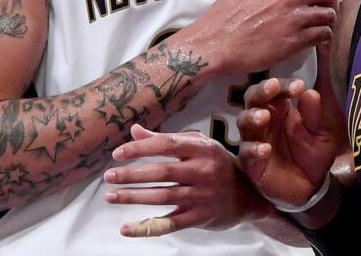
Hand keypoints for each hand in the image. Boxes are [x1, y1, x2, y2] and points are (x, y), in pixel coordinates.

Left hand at [104, 124, 267, 236]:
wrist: (250, 196)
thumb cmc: (219, 165)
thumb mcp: (200, 146)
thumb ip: (167, 139)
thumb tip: (134, 130)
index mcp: (203, 149)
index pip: (167, 145)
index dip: (141, 148)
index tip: (118, 153)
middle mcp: (204, 171)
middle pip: (162, 172)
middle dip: (132, 174)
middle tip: (109, 176)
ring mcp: (202, 196)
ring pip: (162, 197)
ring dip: (133, 197)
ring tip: (111, 196)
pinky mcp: (199, 218)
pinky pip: (169, 224)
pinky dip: (146, 228)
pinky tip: (126, 228)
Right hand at [177, 0, 337, 75]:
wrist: (215, 43)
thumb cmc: (224, 15)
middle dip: (330, 0)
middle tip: (324, 9)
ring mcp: (294, 18)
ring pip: (329, 14)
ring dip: (327, 20)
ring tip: (320, 26)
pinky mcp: (295, 41)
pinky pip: (323, 34)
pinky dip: (323, 37)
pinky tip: (316, 40)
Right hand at [237, 78, 339, 207]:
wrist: (310, 189)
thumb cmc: (312, 156)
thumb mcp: (320, 135)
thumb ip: (314, 116)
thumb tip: (310, 92)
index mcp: (280, 109)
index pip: (277, 90)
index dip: (285, 85)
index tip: (298, 86)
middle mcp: (264, 121)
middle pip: (254, 99)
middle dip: (261, 91)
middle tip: (272, 87)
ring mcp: (254, 140)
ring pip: (244, 122)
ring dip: (252, 116)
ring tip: (264, 116)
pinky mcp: (250, 163)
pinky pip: (246, 153)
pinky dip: (254, 149)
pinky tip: (265, 149)